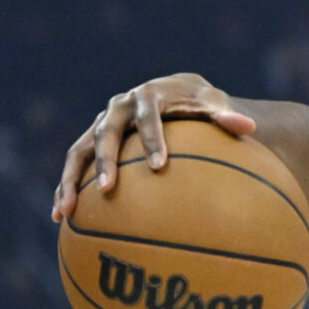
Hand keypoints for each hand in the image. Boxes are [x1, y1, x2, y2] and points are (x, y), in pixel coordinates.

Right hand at [52, 73, 256, 220]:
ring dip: (70, 180)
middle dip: (105, 161)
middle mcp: (118, 108)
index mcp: (147, 96)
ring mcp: (101, 124)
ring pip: (79, 150)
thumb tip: (248, 127)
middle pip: (105, 133)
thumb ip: (226, 116)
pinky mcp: (92, 141)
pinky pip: (75, 165)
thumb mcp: (213, 104)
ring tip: (67, 210)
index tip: (160, 166)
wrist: (175, 93)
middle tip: (109, 189)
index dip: (152, 139)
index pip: (149, 116)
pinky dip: (66, 188)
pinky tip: (61, 216)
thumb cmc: (199, 104)